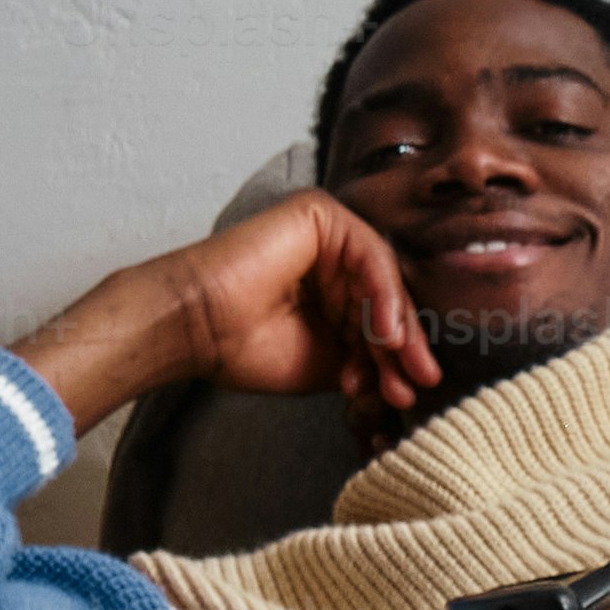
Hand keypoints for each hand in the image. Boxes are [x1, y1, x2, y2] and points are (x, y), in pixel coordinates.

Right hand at [5, 191, 442, 436]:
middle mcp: (332, 258)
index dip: (397, 359)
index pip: (381, 320)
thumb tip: (416, 374)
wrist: (193, 328)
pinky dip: (382, 296)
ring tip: (398, 367)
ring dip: (396, 328)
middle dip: (402, 348)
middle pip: (387, 300)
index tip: (406, 394)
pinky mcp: (319, 214)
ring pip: (383, 281)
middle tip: (414, 384)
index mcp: (331, 289)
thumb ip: (370, 359)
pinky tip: (385, 334)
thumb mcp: (328, 361)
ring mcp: (328, 234)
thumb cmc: (245, 347)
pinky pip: (369, 255)